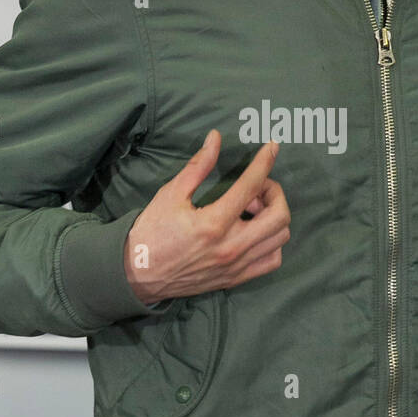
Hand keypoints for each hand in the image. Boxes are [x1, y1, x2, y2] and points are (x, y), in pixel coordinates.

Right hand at [124, 130, 290, 302]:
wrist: (137, 274)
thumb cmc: (152, 231)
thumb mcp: (171, 194)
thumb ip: (198, 166)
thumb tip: (215, 138)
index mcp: (213, 223)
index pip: (251, 186)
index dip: (265, 162)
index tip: (272, 147)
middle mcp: (231, 246)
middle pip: (279, 215)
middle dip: (274, 192)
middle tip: (257, 187)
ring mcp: (236, 265)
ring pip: (280, 238)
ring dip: (274, 217)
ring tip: (252, 210)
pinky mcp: (236, 278)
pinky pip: (272, 260)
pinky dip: (272, 242)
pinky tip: (256, 231)